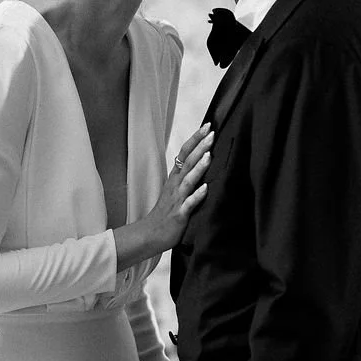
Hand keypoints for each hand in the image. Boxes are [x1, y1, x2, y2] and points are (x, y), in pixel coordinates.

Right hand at [139, 122, 213, 254]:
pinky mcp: (179, 215)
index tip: (207, 126)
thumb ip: (187, 176)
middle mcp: (175, 186)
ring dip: (199, 168)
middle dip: (199, 147)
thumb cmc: (166, 213)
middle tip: (211, 132)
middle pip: (187, 162)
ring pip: (188, 180)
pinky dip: (196, 196)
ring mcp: (177, 200)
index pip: (184, 153)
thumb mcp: (175, 191)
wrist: (150, 235)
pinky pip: (188, 204)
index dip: (195, 139)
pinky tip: (205, 189)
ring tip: (209, 155)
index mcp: (175, 179)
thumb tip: (202, 160)